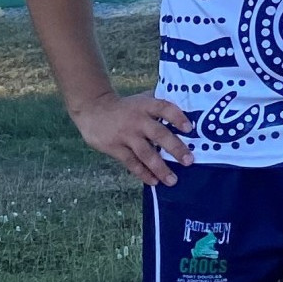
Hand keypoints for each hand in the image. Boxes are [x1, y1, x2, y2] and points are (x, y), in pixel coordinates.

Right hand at [70, 91, 193, 186]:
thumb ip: (160, 106)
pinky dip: (143, 173)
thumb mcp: (142, 100)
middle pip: (159, 134)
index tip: (189, 129)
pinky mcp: (114, 147)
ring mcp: (126, 135)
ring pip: (146, 153)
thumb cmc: (126, 107)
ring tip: (172, 180)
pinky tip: (154, 181)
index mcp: (146, 106)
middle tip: (189, 161)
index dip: (177, 117)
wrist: (93, 109)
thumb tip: (189, 113)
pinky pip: (131, 163)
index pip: (165, 109)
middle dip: (175, 148)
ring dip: (160, 168)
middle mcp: (137, 120)